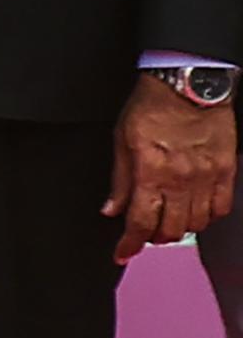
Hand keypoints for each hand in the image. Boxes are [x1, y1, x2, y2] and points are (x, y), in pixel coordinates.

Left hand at [106, 76, 237, 262]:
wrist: (189, 85)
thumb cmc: (152, 106)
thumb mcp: (122, 141)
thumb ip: (119, 180)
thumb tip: (111, 209)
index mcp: (150, 173)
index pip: (140, 222)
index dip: (129, 244)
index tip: (123, 253)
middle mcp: (181, 180)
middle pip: (170, 229)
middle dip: (154, 237)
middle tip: (146, 231)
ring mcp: (207, 177)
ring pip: (196, 223)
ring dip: (180, 228)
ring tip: (169, 219)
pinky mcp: (227, 170)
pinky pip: (221, 208)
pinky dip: (208, 216)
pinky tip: (196, 210)